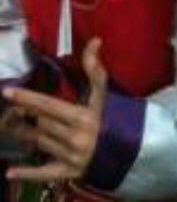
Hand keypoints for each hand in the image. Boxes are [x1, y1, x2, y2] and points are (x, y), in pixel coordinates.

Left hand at [3, 37, 106, 180]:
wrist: (126, 147)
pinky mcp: (68, 173)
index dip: (27, 98)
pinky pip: (43, 173)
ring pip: (39, 143)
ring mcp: (70, 158)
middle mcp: (74, 139)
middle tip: (10, 109)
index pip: (48, 106)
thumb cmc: (111, 115)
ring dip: (26, 134)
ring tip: (13, 125)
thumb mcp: (103, 92)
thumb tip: (94, 40)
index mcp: (82, 118)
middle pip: (40, 124)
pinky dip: (27, 173)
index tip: (8, 92)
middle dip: (25, 116)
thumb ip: (94, 67)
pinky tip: (10, 171)